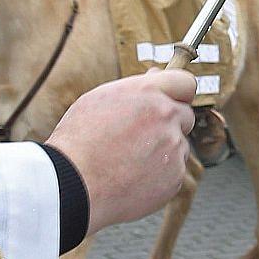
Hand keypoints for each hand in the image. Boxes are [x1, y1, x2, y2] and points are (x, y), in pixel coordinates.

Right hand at [45, 70, 197, 237]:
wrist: (73, 184)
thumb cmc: (79, 141)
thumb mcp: (99, 100)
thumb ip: (136, 87)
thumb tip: (157, 74)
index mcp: (148, 92)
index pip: (185, 83)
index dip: (178, 93)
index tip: (170, 103)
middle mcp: (166, 115)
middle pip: (185, 116)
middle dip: (170, 124)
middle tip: (140, 138)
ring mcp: (173, 146)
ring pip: (179, 146)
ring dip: (163, 151)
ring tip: (128, 161)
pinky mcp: (175, 175)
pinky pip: (174, 171)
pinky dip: (160, 175)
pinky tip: (133, 178)